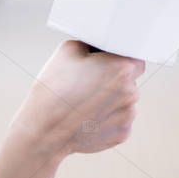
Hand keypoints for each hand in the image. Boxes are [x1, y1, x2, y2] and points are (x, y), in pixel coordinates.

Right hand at [10, 40, 144, 158]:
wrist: (44, 130)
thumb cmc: (55, 89)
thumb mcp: (67, 50)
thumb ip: (91, 44)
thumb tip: (99, 47)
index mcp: (122, 68)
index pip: (134, 56)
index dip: (118, 58)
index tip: (105, 62)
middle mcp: (131, 91)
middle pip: (130, 79)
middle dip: (114, 78)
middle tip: (90, 81)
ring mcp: (128, 115)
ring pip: (125, 100)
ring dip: (112, 98)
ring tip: (86, 101)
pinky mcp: (122, 133)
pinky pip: (120, 119)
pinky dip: (108, 117)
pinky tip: (88, 116)